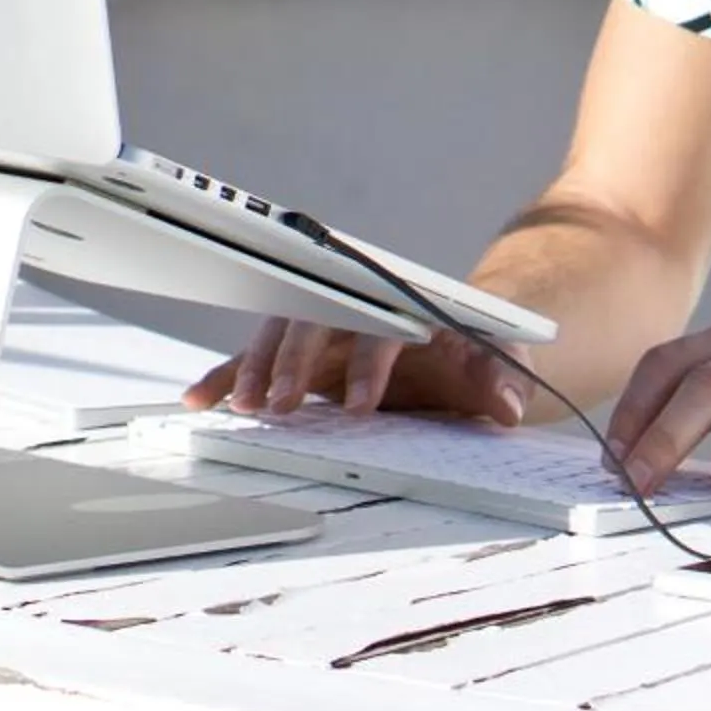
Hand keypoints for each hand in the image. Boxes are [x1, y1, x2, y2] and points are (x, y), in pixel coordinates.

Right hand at [183, 317, 527, 423]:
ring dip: (255, 367)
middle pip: (313, 322)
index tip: (360, 405)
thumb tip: (510, 404)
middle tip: (280, 403)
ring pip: (277, 334)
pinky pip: (255, 359)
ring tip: (241, 405)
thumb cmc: (474, 348)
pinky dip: (227, 376)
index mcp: (400, 305)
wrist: (453, 337)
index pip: (377, 326)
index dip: (368, 364)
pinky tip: (200, 398)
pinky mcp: (299, 353)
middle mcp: (354, 308)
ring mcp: (322, 327)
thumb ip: (507, 378)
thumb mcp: (500, 361)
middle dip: (293, 360)